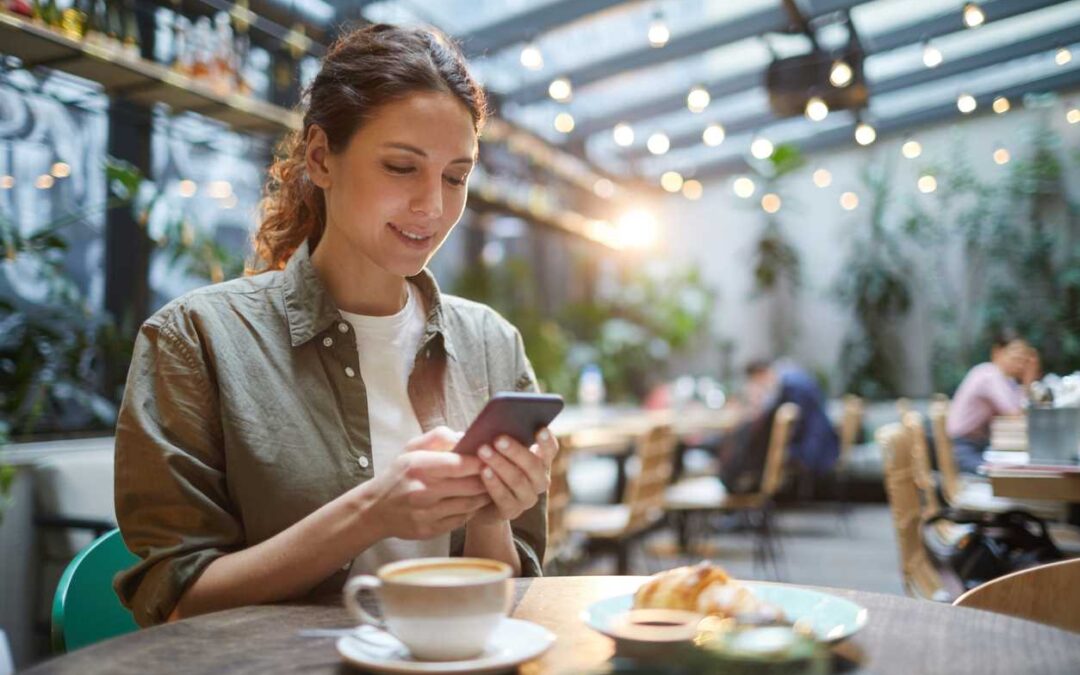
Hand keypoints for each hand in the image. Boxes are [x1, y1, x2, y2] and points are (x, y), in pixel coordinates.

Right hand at [360, 427, 490, 539]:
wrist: (375, 509)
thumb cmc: (398, 475)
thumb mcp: (411, 449)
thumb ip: (438, 437)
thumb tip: (464, 435)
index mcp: (418, 466)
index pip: (459, 464)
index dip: (480, 461)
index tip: (490, 456)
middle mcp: (422, 491)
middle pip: (470, 486)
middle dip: (487, 478)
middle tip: (497, 472)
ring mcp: (426, 513)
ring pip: (469, 504)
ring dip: (484, 495)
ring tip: (491, 486)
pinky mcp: (430, 530)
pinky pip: (461, 520)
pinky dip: (471, 510)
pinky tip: (473, 502)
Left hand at [472, 428, 558, 523]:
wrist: (480, 502)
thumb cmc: (491, 465)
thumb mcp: (499, 452)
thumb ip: (503, 440)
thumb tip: (493, 425)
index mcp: (540, 461)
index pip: (550, 450)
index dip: (547, 441)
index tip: (540, 429)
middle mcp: (539, 481)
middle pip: (533, 465)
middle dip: (515, 451)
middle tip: (499, 439)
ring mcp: (527, 498)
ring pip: (518, 480)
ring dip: (500, 464)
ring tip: (483, 451)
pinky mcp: (512, 512)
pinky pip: (504, 497)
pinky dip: (493, 483)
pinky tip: (483, 471)